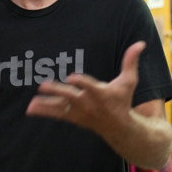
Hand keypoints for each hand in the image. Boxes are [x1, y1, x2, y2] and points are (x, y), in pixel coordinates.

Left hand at [26, 41, 145, 138]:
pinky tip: (30, 109)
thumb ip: (131, 62)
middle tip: (43, 85)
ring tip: (31, 103)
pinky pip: (57, 115)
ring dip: (46, 105)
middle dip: (57, 91)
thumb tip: (141, 43)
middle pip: (70, 97)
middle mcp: (89, 104)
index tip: (72, 77)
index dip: (82, 82)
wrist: (120, 128)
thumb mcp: (129, 81)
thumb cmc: (123, 100)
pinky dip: (44, 111)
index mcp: (101, 94)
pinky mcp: (74, 118)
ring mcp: (80, 113)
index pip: (90, 86)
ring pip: (61, 108)